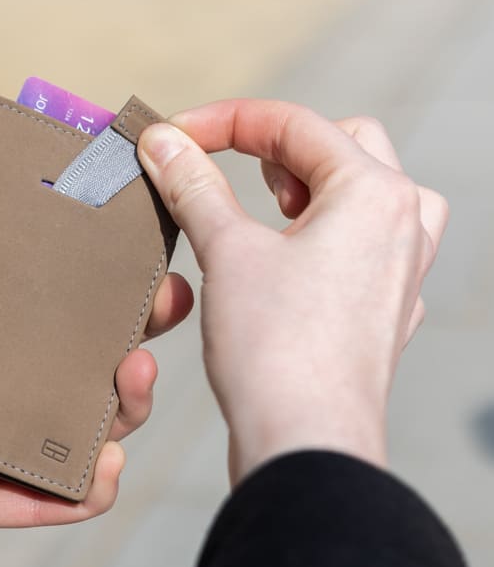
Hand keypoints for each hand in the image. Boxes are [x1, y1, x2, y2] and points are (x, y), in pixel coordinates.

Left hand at [0, 142, 193, 566]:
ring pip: (78, 432)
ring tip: (131, 379)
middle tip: (160, 311)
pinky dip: (87, 491)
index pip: (46, 307)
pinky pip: (48, 501)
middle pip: (79, 367)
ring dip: (122, 411)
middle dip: (133, 342)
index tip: (141, 254)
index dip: (98, 284)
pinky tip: (103, 467)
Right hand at [137, 100, 446, 484]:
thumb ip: (193, 186)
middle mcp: (403, 224)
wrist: (306, 445)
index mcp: (374, 193)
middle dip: (278, 148)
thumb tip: (163, 142)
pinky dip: (323, 236)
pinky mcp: (386, 311)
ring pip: (366, 194)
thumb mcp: (225, 252)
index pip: (293, 125)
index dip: (222, 121)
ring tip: (269, 213)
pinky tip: (288, 265)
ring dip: (312, 187)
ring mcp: (402, 271)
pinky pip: (366, 247)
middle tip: (229, 172)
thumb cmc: (277, 351)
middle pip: (343, 146)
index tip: (172, 137)